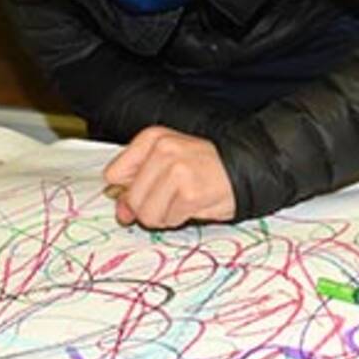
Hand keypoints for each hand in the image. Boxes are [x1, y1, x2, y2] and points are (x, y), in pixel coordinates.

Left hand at [103, 126, 234, 228]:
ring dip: (164, 216)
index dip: (126, 189)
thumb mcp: (166, 166)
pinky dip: (180, 219)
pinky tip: (193, 204)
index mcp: (152, 138)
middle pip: (130, 198)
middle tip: (169, 199)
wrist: (246, 169)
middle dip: (147, 208)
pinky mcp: (190, 193)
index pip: (113, 174)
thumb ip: (138, 184)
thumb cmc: (205, 168)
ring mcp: (176, 170)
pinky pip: (169, 220)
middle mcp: (163, 150)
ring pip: (147, 214)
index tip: (144, 190)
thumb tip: (121, 211)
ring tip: (181, 201)